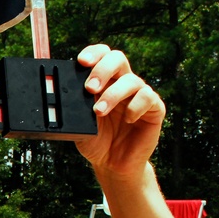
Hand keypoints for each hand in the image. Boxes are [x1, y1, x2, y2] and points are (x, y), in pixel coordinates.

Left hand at [75, 45, 165, 178]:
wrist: (112, 164)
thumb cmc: (96, 141)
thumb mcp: (79, 124)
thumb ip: (74, 108)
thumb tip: (64, 96)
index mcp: (104, 82)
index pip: (102, 56)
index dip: (93, 53)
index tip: (81, 61)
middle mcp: (122, 84)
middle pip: (118, 59)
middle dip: (102, 70)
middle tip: (89, 88)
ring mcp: (139, 95)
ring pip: (131, 80)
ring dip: (113, 95)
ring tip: (98, 112)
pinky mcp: (154, 109)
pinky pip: (147, 97)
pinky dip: (135, 106)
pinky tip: (127, 120)